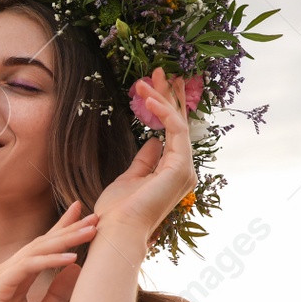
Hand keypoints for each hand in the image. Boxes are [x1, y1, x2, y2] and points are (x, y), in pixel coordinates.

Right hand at [0, 202, 95, 301]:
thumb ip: (57, 296)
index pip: (43, 248)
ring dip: (65, 239)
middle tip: (95, 216)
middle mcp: (7, 272)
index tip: (86, 217)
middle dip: (69, 228)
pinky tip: (72, 257)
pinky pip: (27, 267)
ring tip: (90, 230)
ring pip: (36, 251)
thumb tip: (78, 269)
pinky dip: (50, 261)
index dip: (63, 230)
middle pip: (42, 243)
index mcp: (16, 278)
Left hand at [93, 69, 197, 241]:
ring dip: (163, 98)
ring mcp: (184, 169)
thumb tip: (153, 140)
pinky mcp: (180, 167)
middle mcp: (183, 170)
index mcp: (172, 173)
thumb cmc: (117, 211)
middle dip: (169, 95)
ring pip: (178, 123)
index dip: (164, 108)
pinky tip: (149, 98)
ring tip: (148, 78)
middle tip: (161, 70)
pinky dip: (163, 111)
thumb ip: (145, 159)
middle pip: (178, 124)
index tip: (152, 87)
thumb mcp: (130, 178)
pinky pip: (175, 130)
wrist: (116, 230)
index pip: (172, 133)